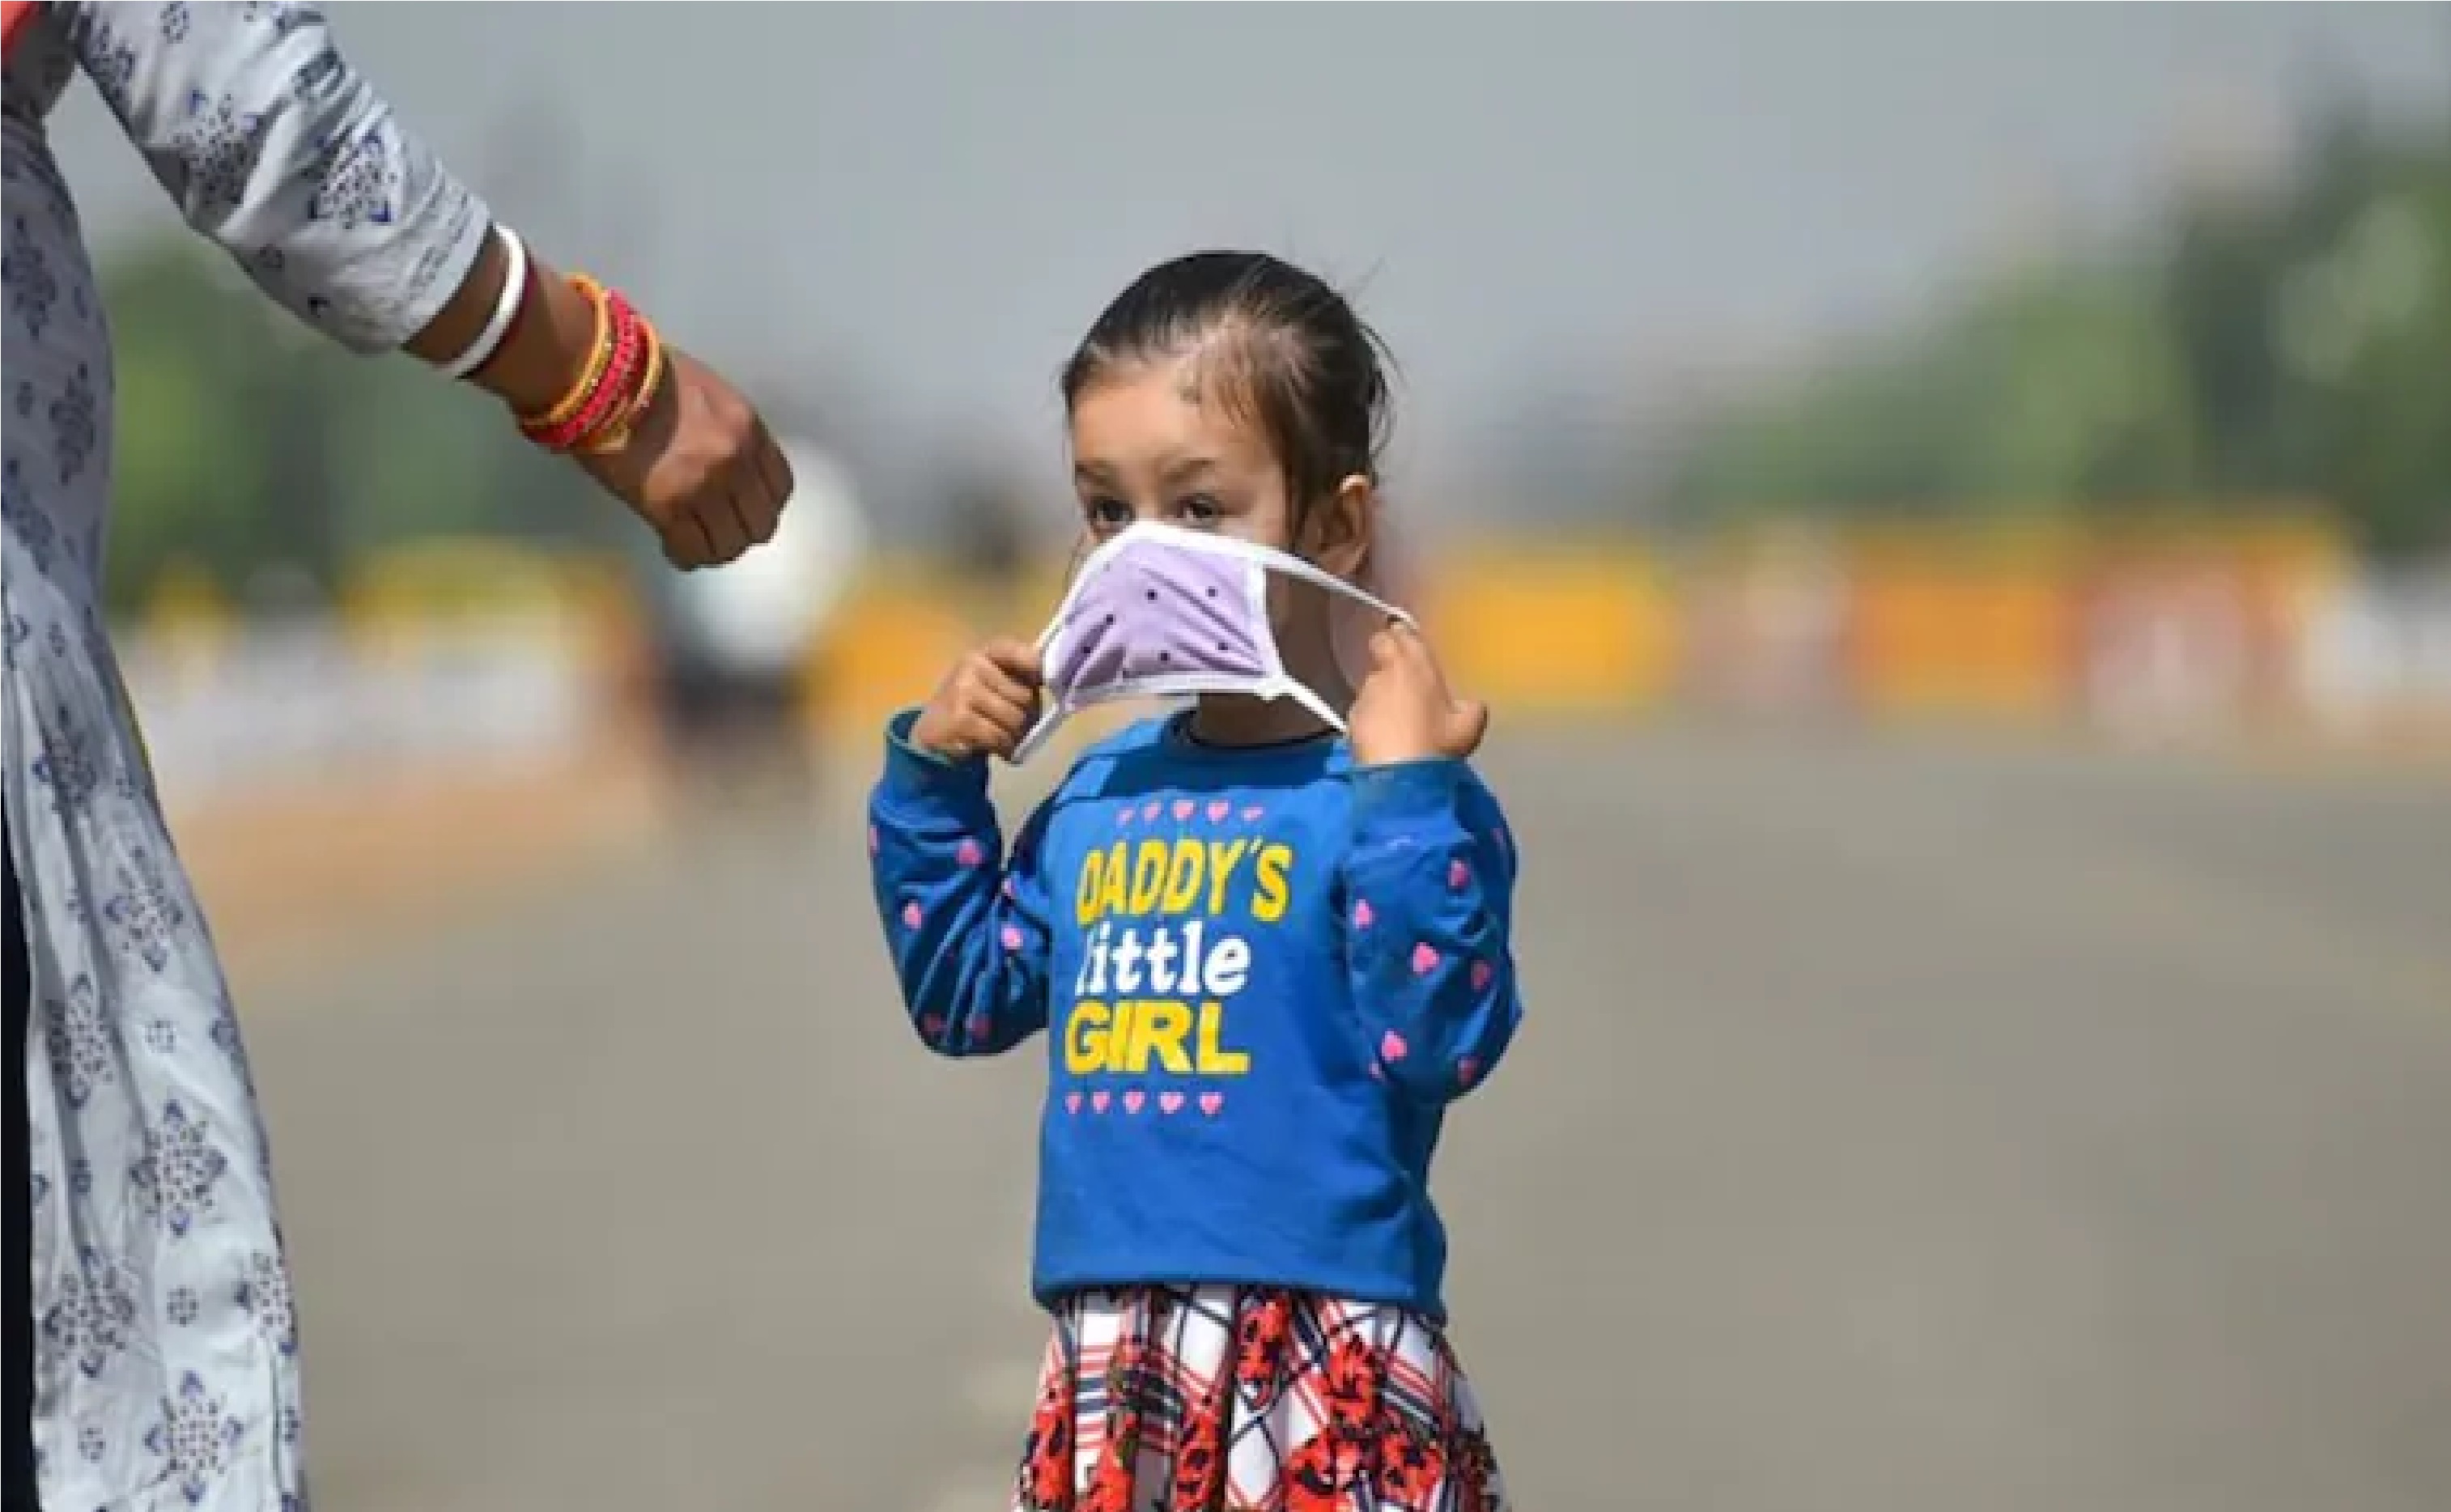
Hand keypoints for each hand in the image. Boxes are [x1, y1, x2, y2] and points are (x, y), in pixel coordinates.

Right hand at [578, 348, 794, 569]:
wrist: (600, 376)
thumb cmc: (647, 374)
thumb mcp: (709, 394)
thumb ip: (728, 431)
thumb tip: (729, 463)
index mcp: (749, 428)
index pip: (780, 487)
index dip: (764, 505)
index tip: (746, 509)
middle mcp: (737, 461)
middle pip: (761, 523)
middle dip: (742, 532)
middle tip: (720, 531)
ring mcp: (705, 487)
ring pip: (729, 545)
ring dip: (715, 550)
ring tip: (696, 544)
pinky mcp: (667, 508)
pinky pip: (692, 550)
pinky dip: (686, 556)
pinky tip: (674, 550)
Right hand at [909, 638, 1044, 762]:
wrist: (932, 731)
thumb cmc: (972, 707)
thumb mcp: (992, 684)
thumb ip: (1020, 678)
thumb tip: (1058, 684)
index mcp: (986, 653)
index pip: (1023, 655)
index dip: (1040, 671)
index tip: (1046, 686)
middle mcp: (972, 665)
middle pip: (1025, 696)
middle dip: (1031, 718)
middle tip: (1022, 728)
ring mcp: (963, 691)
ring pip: (1015, 719)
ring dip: (1019, 737)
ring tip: (1010, 740)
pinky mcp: (959, 719)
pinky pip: (1000, 737)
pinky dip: (1007, 749)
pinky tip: (1002, 750)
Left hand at [1348, 622, 1487, 766]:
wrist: (1401, 776)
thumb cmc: (1438, 745)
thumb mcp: (1470, 726)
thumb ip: (1471, 708)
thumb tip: (1469, 705)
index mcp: (1415, 665)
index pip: (1399, 633)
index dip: (1401, 637)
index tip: (1407, 647)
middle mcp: (1384, 673)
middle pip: (1379, 649)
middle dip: (1387, 657)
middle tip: (1402, 677)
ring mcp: (1364, 696)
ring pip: (1370, 684)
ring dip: (1381, 694)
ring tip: (1396, 718)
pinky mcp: (1350, 721)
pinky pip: (1362, 711)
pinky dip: (1370, 719)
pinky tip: (1383, 737)